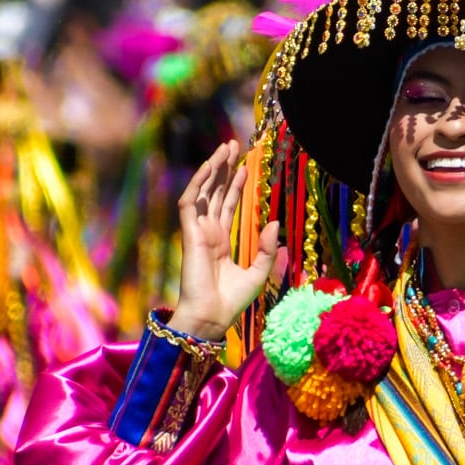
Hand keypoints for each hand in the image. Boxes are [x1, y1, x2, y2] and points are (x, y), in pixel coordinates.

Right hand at [169, 135, 280, 340]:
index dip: (236, 185)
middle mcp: (208, 233)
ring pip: (203, 192)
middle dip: (224, 169)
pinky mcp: (189, 234)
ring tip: (225, 148)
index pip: (227, 205)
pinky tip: (211, 167)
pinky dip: (199, 183)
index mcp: (221, 242)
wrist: (211, 318)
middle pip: (216, 193)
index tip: (245, 165)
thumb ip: (268, 249)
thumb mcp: (259, 273)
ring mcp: (197, 232)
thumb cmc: (231, 302)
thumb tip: (275, 222)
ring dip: (213, 169)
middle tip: (234, 145)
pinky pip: (190, 203)